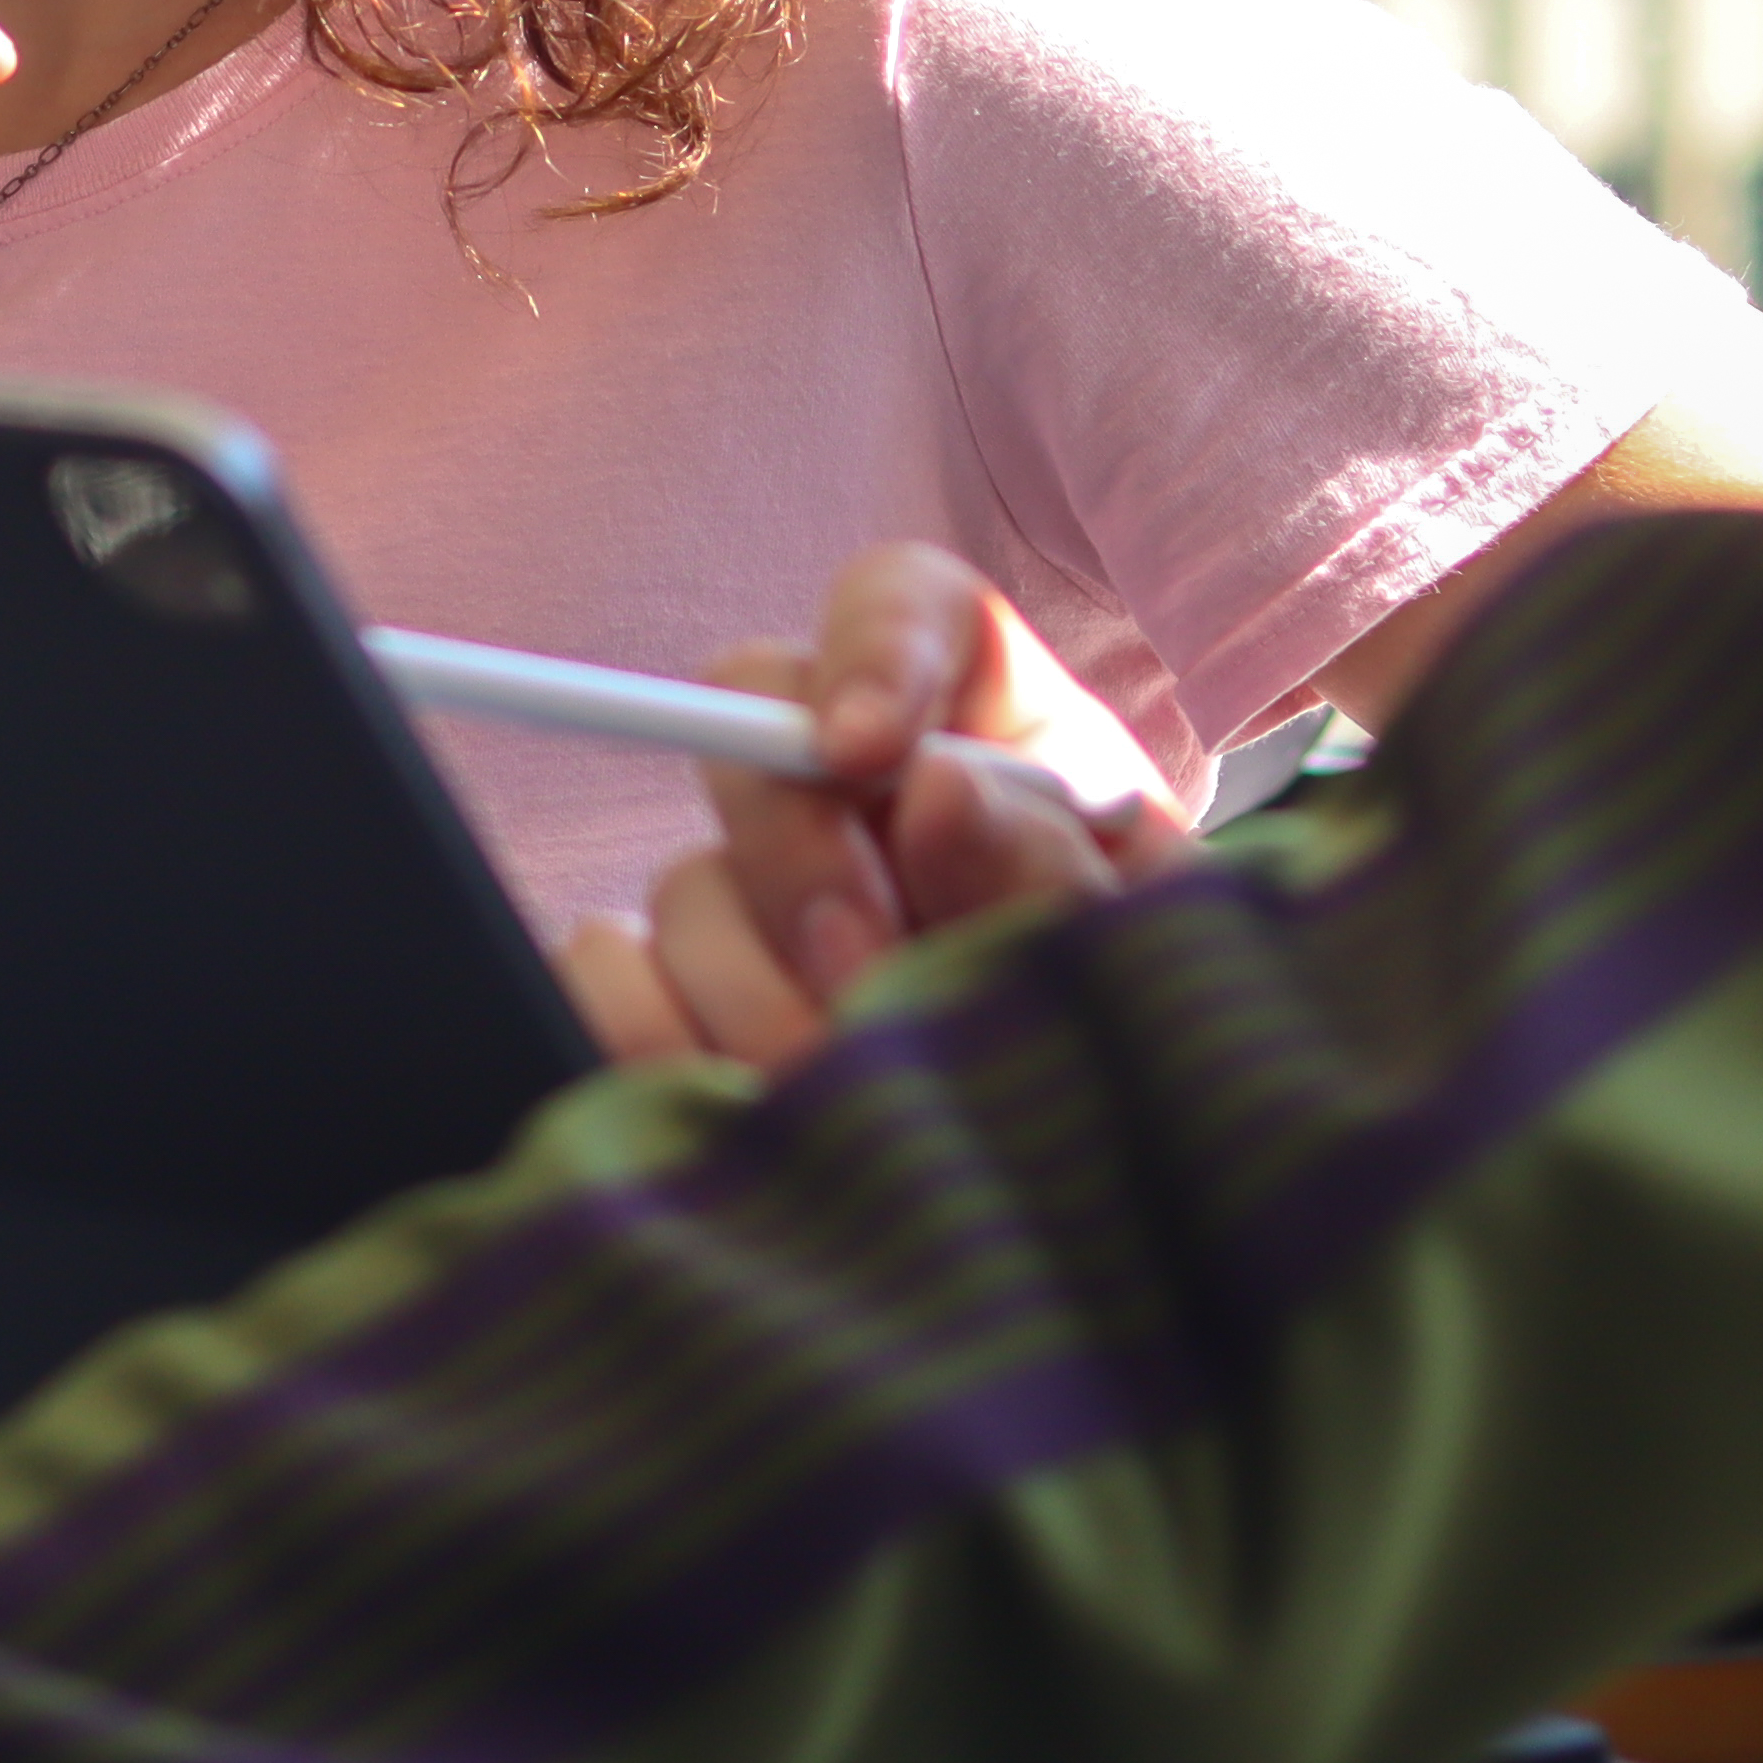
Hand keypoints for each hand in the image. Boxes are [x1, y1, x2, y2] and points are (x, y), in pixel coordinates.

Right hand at [553, 539, 1194, 1074]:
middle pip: (752, 730)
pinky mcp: (703, 993)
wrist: (1130, 1154)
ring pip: (689, 880)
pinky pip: (610, 971)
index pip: (899, 608)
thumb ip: (1052, 866)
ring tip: (843, 1089)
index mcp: (987, 721)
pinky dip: (655, 1029)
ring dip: (749, 987)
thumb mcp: (1146, 937)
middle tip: (859, 970)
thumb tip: (934, 794)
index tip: (868, 750)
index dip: (869, 655)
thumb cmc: (1152, 1012)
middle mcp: (857, 785)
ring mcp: (772, 893)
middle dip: (794, 856)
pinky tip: (740, 1099)